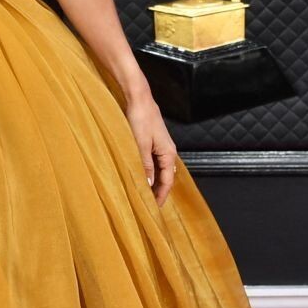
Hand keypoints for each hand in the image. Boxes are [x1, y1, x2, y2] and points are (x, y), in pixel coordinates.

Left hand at [124, 91, 178, 206]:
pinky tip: (140, 176)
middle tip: (148, 204)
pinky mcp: (153, 142)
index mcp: (168, 153)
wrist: (139, 99)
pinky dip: (148, 171)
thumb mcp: (141, 145)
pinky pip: (154, 162)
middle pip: (165, 177)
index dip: (161, 195)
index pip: (167, 181)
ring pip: (159, 170)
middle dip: (157, 190)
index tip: (154, 207)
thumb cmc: (141, 119)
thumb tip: (148, 183)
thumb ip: (145, 165)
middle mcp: (168, 151)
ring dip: (152, 181)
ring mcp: (161, 147)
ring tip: (143, 193)